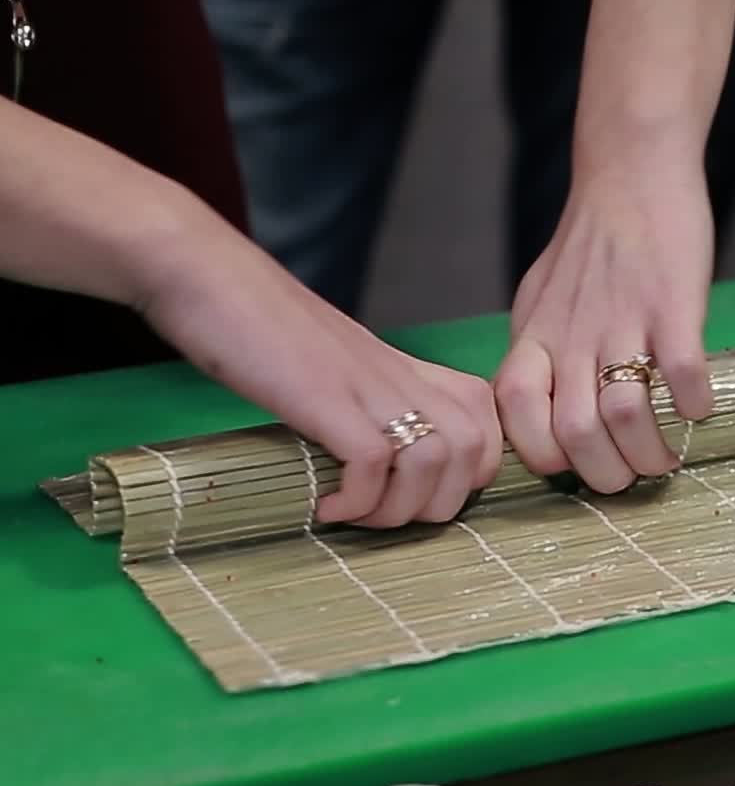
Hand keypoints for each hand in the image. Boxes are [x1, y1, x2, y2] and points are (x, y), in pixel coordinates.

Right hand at [132, 199, 501, 526]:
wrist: (198, 269)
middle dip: (438, 506)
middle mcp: (399, 374)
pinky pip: (373, 463)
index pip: (485, 426)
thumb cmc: (256, 326)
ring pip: (434, 462)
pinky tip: (326, 509)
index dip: (468, 477)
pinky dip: (357, 502)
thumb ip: (367, 406)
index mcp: (407, 369)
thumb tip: (376, 467)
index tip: (416, 498)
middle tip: (382, 515)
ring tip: (353, 515)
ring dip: (395, 511)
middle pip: (473, 453)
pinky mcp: (324, 394)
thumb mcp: (335, 369)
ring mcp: (365, 383)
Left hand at [494, 159, 715, 493]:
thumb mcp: (539, 302)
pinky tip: (698, 408)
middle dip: (606, 474)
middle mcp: (572, 335)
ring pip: (624, 414)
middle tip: (630, 477)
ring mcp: (622, 320)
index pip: (517, 416)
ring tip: (665, 458)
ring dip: (649, 453)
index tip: (576, 463)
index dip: (546, 456)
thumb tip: (535, 415)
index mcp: (535, 338)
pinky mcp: (672, 305)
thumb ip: (535, 357)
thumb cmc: (588, 244)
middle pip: (575, 433)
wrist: (631, 172)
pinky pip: (682, 372)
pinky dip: (693, 404)